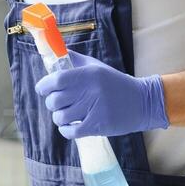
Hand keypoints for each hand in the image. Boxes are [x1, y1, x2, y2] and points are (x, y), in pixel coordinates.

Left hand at [33, 51, 168, 138]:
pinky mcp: (99, 126)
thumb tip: (56, 53)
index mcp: (88, 74)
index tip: (42, 89)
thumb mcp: (96, 67)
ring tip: (65, 116)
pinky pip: (71, 132)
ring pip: (61, 117)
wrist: (142, 102)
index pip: (56, 79)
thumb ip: (75, 60)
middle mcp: (90, 91)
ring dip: (59, 118)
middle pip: (55, 100)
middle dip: (52, 104)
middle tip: (57, 104)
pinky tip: (69, 127)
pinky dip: (65, 131)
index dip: (44, 85)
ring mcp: (94, 109)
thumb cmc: (115, 83)